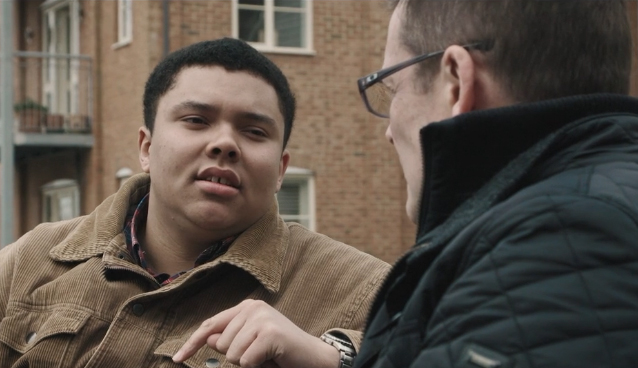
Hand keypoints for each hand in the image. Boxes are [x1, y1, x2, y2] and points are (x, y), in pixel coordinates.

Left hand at [173, 299, 339, 367]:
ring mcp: (262, 318)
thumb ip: (229, 340)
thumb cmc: (279, 352)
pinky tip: (272, 357)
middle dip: (236, 357)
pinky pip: (246, 360)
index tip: (177, 359)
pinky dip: (257, 365)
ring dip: (248, 362)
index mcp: (245, 308)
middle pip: (221, 344)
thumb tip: (211, 339)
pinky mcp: (270, 332)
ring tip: (267, 355)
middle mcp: (252, 307)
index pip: (211, 325)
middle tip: (259, 354)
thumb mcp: (249, 346)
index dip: (192, 343)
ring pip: (232, 354)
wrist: (313, 357)